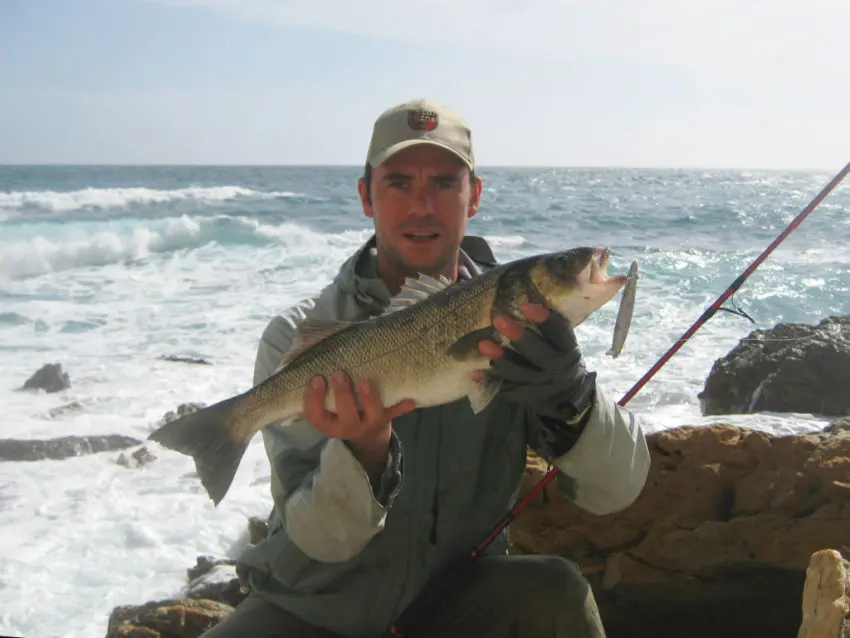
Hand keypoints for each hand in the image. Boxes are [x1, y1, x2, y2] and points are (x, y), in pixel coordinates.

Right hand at [303, 371, 415, 483]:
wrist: (366, 434)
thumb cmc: (339, 410)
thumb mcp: (324, 405)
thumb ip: (316, 383)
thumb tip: (302, 344)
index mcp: (329, 423)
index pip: (315, 415)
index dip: (313, 399)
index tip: (316, 379)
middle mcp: (348, 427)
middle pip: (345, 416)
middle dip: (342, 395)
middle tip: (339, 373)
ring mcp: (369, 423)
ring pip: (371, 415)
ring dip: (369, 398)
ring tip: (365, 380)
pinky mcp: (386, 418)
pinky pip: (395, 414)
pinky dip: (402, 407)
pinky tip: (411, 401)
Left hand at [478, 303, 593, 419]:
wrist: (567, 392)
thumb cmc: (558, 353)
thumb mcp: (561, 340)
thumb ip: (548, 324)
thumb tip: (528, 291)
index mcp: (568, 348)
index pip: (560, 332)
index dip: (545, 319)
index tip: (526, 306)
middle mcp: (557, 367)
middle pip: (539, 353)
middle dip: (519, 337)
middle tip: (498, 320)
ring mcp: (542, 385)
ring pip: (520, 373)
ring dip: (501, 359)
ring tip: (483, 345)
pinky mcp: (527, 396)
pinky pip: (508, 389)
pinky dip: (492, 380)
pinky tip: (476, 373)